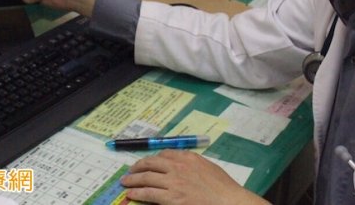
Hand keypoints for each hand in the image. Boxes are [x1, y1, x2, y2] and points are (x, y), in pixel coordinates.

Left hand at [121, 150, 268, 204]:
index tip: (147, 163)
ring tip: (126, 182)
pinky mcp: (171, 198)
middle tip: (130, 171)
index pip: (164, 154)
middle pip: (151, 163)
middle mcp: (178, 166)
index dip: (153, 159)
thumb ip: (193, 165)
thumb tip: (183, 166)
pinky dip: (138, 193)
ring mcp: (173, 182)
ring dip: (133, 180)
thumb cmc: (223, 188)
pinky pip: (149, 194)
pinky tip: (131, 194)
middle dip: (138, 167)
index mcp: (188, 157)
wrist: (228, 201)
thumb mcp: (208, 168)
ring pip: (147, 178)